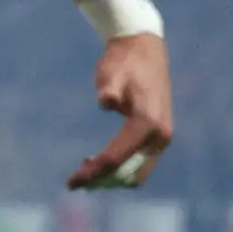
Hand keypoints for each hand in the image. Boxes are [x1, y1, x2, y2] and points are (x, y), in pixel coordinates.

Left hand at [69, 31, 173, 190]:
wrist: (143, 49)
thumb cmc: (124, 61)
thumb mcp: (112, 71)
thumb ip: (109, 88)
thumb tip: (105, 102)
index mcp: (148, 121)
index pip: (117, 158)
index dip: (93, 172)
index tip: (71, 180)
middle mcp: (159, 135)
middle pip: (128, 174)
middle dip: (101, 181)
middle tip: (74, 182)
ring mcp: (161, 138)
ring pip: (136, 174)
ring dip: (110, 179)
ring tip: (83, 174)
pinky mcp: (157, 138)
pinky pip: (138, 165)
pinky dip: (119, 170)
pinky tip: (96, 162)